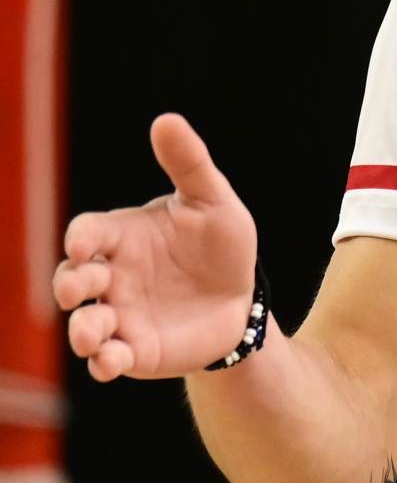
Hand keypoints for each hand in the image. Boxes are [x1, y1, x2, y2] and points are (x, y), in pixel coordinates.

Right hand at [53, 113, 259, 380]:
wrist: (241, 297)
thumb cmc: (220, 244)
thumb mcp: (213, 200)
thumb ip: (189, 164)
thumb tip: (167, 120)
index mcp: (122, 236)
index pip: (88, 233)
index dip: (82, 238)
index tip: (86, 243)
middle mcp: (110, 277)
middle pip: (73, 279)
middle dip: (70, 283)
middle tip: (80, 287)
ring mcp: (118, 315)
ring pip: (85, 324)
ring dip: (82, 331)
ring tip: (90, 336)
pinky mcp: (134, 350)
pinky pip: (109, 359)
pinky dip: (104, 362)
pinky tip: (111, 361)